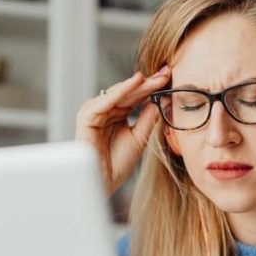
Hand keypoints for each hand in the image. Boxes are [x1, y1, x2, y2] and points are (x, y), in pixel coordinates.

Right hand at [75, 66, 169, 195]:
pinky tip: (135, 82)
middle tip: (166, 72)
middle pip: (128, 92)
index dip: (152, 87)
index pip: (135, 96)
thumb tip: (162, 98)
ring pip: (118, 93)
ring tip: (155, 78)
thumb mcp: (139, 137)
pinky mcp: (86, 117)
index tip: (169, 76)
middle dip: (148, 83)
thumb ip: (148, 117)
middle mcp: (104, 110)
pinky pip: (105, 100)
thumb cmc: (118, 164)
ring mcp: (94, 112)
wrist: (104, 183)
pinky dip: (121, 91)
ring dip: (137, 85)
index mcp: (116, 114)